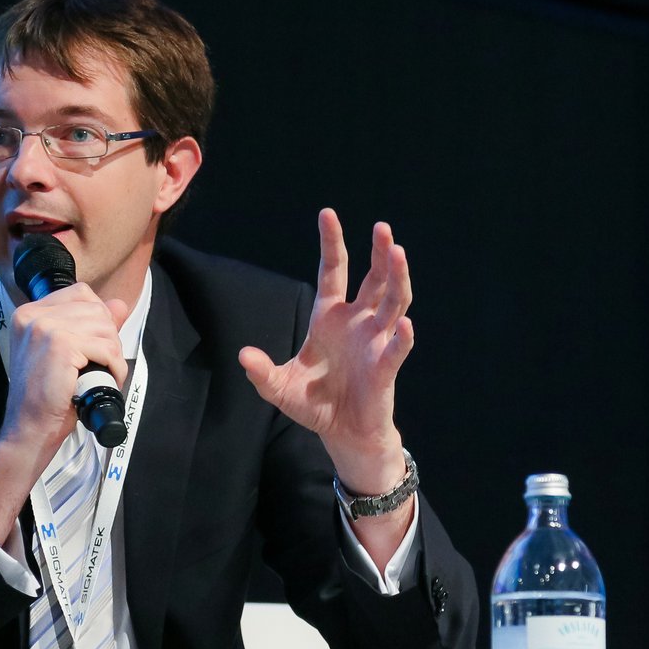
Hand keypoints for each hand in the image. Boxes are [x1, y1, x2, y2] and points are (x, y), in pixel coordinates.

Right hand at [0, 283, 128, 543]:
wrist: (29, 427)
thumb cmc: (47, 395)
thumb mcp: (67, 353)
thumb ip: (91, 325)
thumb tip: (120, 304)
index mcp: (29, 313)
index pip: (81, 293)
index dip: (99, 317)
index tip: (96, 343)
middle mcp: (34, 315)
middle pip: (96, 309)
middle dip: (109, 337)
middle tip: (103, 363)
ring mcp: (46, 328)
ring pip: (105, 327)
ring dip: (114, 354)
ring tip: (104, 372)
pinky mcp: (61, 345)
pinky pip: (106, 348)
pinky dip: (115, 367)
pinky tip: (107, 380)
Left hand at [239, 209, 413, 494]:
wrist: (343, 434)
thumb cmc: (316, 404)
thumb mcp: (280, 388)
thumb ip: (262, 372)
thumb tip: (243, 355)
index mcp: (330, 317)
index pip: (333, 272)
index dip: (332, 244)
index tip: (328, 214)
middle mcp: (357, 323)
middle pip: (373, 279)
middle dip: (379, 253)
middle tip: (382, 227)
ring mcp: (375, 343)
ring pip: (393, 303)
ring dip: (397, 279)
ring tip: (399, 254)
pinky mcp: (385, 369)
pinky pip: (396, 350)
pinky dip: (402, 338)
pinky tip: (405, 325)